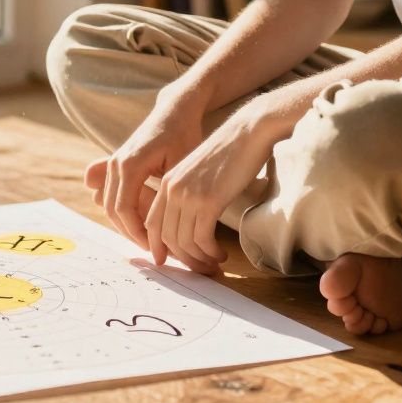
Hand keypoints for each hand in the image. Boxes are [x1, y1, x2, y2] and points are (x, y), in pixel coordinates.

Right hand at [88, 91, 206, 248]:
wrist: (175, 110)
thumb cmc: (184, 135)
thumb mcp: (180, 166)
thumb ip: (165, 195)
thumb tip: (160, 229)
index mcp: (130, 165)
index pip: (124, 210)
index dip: (138, 233)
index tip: (156, 248)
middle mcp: (116, 163)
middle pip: (113, 211)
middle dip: (131, 233)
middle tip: (154, 249)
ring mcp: (113, 162)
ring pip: (109, 205)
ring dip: (127, 224)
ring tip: (151, 237)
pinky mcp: (116, 163)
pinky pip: (113, 195)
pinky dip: (127, 211)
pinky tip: (146, 219)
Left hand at [145, 99, 280, 273]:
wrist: (247, 133)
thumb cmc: (229, 154)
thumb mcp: (199, 175)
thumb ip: (189, 196)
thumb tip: (190, 224)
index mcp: (167, 183)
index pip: (153, 223)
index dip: (158, 246)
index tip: (168, 261)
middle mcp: (172, 190)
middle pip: (166, 237)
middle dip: (182, 259)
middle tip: (200, 268)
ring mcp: (188, 195)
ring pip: (184, 241)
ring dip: (198, 259)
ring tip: (214, 263)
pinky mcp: (207, 201)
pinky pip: (201, 238)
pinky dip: (210, 252)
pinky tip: (221, 254)